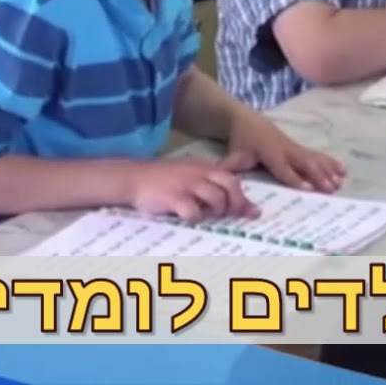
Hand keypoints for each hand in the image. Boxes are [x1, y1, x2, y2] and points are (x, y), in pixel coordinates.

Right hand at [128, 157, 257, 220]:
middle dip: (235, 203)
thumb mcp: (188, 174)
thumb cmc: (163, 180)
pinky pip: (192, 211)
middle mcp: (198, 173)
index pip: (232, 179)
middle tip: (228, 215)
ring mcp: (186, 185)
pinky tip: (187, 218)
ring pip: (216, 198)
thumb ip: (211, 185)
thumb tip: (237, 203)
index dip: (244, 198)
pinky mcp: (172, 197)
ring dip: (216, 211)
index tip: (252, 213)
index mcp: (203, 167)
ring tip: (206, 215)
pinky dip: (194, 217)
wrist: (132, 177)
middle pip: (230, 185)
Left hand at [222, 109, 344, 191]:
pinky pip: (316, 154)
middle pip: (304, 163)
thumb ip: (229, 168)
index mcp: (270, 152)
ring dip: (327, 171)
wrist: (245, 120)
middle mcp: (285, 149)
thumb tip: (220, 180)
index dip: (295, 179)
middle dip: (318, 176)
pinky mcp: (299, 147)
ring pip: (313, 159)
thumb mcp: (233, 155)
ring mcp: (294, 147)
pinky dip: (330, 162)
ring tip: (339, 183)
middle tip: (331, 188)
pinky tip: (343, 170)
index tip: (308, 189)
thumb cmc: (241, 141)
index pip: (284, 168)